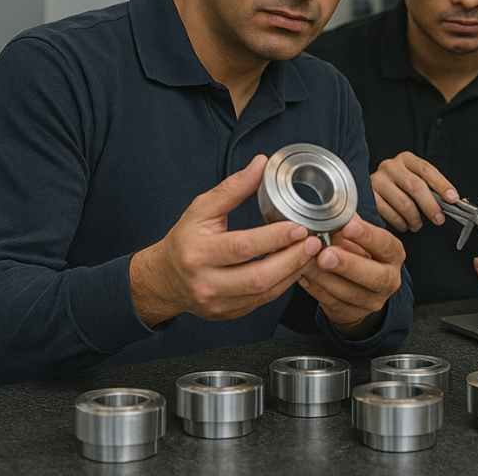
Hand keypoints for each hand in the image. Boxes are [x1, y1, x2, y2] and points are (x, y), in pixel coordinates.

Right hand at [129, 155, 322, 324]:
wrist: (165, 278)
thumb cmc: (185, 240)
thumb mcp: (202, 208)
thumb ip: (233, 187)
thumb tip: (260, 164)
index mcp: (198, 252)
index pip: (242, 247)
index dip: (274, 238)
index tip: (298, 227)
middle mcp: (207, 282)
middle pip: (257, 277)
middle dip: (291, 260)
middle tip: (313, 243)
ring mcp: (218, 302)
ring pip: (264, 293)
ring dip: (292, 273)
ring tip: (309, 254)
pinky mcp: (228, 313)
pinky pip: (262, 302)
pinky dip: (282, 285)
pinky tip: (294, 268)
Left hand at [298, 214, 405, 335]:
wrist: (359, 288)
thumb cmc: (358, 253)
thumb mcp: (359, 237)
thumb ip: (349, 225)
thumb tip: (331, 209)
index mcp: (393, 255)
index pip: (385, 244)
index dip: (367, 236)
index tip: (348, 226)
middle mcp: (389, 279)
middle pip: (374, 276)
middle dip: (347, 264)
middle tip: (325, 254)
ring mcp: (372, 301)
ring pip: (348, 292)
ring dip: (324, 277)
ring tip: (306, 262)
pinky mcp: (352, 314)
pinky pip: (331, 302)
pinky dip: (315, 288)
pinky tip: (303, 275)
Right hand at [370, 152, 458, 231]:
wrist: (373, 190)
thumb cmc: (400, 187)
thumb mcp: (415, 180)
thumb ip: (431, 187)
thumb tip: (450, 201)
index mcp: (406, 159)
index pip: (427, 170)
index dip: (441, 185)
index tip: (452, 198)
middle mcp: (390, 166)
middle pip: (415, 186)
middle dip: (430, 205)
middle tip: (438, 218)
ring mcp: (378, 180)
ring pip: (403, 202)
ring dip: (415, 218)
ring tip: (418, 224)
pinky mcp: (369, 195)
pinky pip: (389, 212)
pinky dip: (400, 222)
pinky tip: (404, 224)